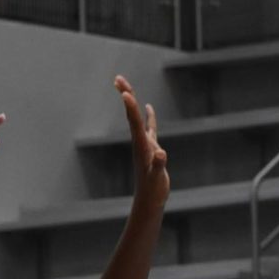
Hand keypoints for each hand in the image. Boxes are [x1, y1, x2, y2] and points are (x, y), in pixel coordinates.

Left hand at [115, 75, 168, 207]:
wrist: (149, 200)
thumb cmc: (153, 190)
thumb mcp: (157, 178)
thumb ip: (158, 165)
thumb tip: (161, 154)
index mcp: (141, 146)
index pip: (134, 123)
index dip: (131, 107)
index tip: (124, 92)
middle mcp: (140, 141)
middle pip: (131, 114)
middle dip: (126, 95)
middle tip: (117, 78)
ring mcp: (145, 144)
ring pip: (137, 117)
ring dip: (132, 101)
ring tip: (125, 86)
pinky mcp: (151, 148)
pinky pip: (149, 127)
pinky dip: (148, 116)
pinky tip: (148, 107)